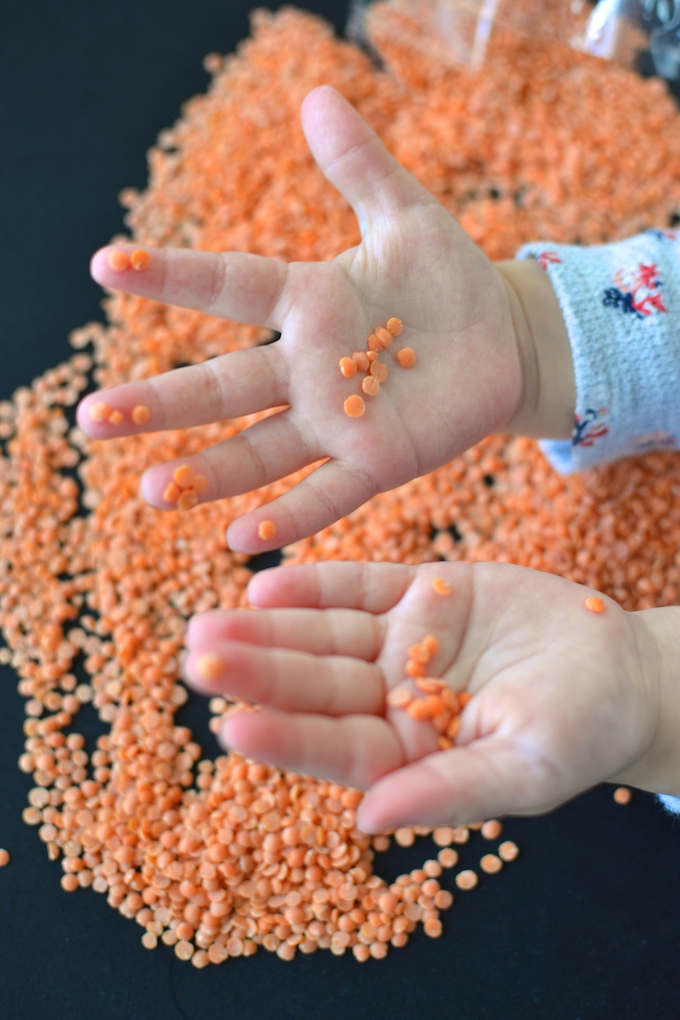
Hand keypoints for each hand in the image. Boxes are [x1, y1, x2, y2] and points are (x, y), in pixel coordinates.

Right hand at [77, 85, 522, 552]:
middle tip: (93, 418)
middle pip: (224, 387)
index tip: (107, 265)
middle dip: (161, 404)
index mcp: (308, 303)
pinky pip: (326, 493)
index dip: (173, 277)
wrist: (500, 342)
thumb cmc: (448, 280)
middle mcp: (306, 369)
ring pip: (259, 449)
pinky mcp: (376, 463)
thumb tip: (316, 97)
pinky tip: (241, 538)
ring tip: (151, 491)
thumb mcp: (408, 218)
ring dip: (207, 472)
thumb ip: (361, 168)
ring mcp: (337, 422)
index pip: (229, 287)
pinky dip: (288, 515)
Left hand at [181, 560, 658, 830]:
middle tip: (198, 657)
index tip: (232, 728)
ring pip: (326, 633)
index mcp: (408, 754)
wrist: (622, 669)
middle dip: (259, 671)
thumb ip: (450, 791)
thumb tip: (368, 819)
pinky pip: (363, 584)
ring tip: (213, 620)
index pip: (336, 747)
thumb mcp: (526, 770)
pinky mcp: (422, 591)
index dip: (286, 737)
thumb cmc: (583, 733)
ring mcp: (403, 641)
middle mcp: (393, 698)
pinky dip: (321, 582)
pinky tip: (270, 582)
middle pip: (315, 684)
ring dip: (271, 625)